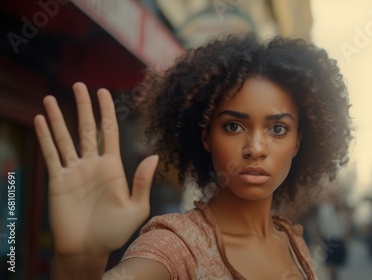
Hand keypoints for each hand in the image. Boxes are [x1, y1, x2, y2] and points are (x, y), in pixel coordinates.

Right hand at [34, 82, 157, 256]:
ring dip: (58, 118)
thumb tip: (154, 155)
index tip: (103, 91)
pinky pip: (51, 155)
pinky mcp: (57, 181)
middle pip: (87, 128)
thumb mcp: (136, 207)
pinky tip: (41, 120)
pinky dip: (45, 137)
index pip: (109, 131)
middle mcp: (92, 164)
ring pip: (65, 138)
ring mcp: (74, 172)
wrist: (89, 249)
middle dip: (84, 106)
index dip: (106, 111)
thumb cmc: (115, 231)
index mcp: (112, 167)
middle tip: (79, 84)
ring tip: (51, 98)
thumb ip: (142, 181)